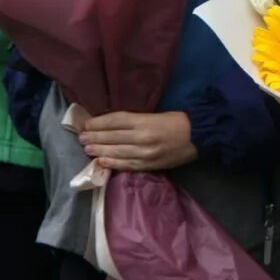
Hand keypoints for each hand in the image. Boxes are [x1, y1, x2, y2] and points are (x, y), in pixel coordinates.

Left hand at [79, 111, 196, 171]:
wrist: (198, 137)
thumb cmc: (177, 122)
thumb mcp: (156, 115)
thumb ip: (136, 121)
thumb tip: (112, 126)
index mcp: (145, 121)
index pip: (116, 121)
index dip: (99, 123)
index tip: (86, 124)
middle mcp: (143, 138)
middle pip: (113, 137)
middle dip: (95, 137)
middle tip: (81, 137)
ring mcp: (146, 153)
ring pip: (117, 152)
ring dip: (100, 151)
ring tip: (87, 149)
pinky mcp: (149, 165)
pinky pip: (127, 165)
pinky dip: (113, 163)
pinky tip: (101, 161)